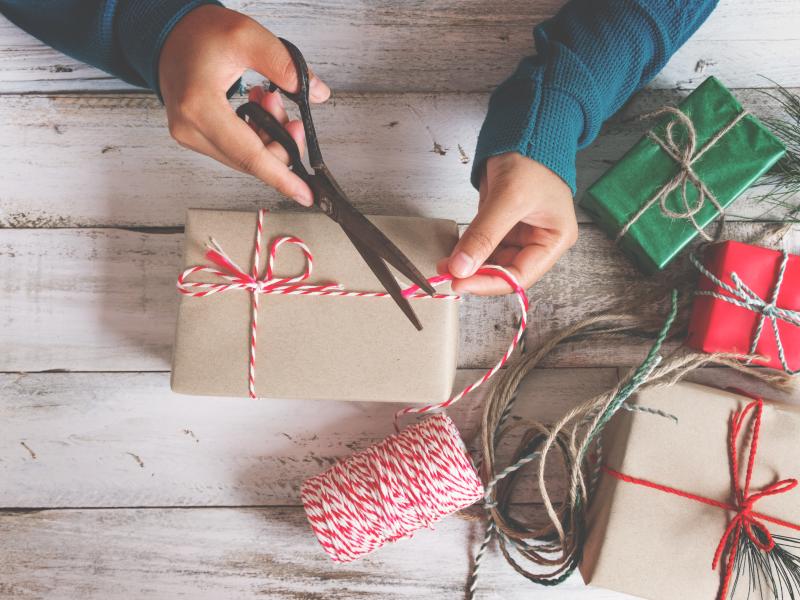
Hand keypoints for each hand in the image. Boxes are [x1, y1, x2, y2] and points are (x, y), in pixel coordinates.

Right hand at [158, 5, 330, 205]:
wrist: (171, 36)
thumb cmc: (201, 35)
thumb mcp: (248, 37)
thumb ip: (285, 66)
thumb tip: (318, 95)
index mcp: (199, 107)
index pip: (249, 155)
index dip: (281, 177)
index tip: (306, 195)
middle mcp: (190, 129)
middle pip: (250, 161)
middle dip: (280, 142)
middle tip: (289, 112)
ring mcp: (191, 137)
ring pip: (245, 158)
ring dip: (268, 136)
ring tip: (270, 100)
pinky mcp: (196, 138)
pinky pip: (236, 150)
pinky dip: (255, 136)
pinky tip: (258, 111)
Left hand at [439, 153, 577, 294]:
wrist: (522, 130)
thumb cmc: (531, 158)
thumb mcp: (508, 198)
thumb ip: (483, 235)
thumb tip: (461, 267)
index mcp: (555, 239)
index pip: (521, 275)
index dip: (490, 282)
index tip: (461, 282)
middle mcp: (539, 241)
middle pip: (505, 271)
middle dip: (476, 274)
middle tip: (448, 274)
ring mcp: (520, 234)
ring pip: (492, 262)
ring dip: (469, 265)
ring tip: (446, 264)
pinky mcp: (502, 226)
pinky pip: (483, 247)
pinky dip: (468, 251)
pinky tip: (453, 253)